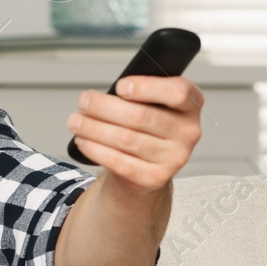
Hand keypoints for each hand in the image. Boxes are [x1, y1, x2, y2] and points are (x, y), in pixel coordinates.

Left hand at [66, 75, 202, 193]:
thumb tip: (108, 94)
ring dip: (94, 128)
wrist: (145, 168)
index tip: (120, 86)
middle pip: (141, 116)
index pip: (178, 92)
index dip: (147, 87)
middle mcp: (188, 132)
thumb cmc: (144, 126)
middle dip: (105, 107)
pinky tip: (82, 140)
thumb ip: (139, 94)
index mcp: (191, 105)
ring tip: (75, 121)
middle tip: (84, 101)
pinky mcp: (155, 178)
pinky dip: (96, 149)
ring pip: (126, 139)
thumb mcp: (150, 104)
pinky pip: (120, 162)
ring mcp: (174, 158)